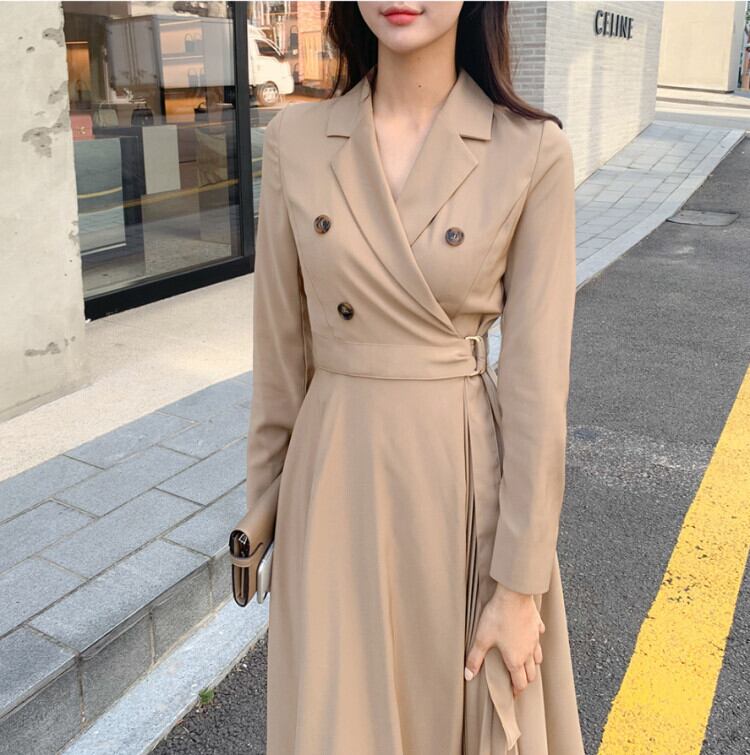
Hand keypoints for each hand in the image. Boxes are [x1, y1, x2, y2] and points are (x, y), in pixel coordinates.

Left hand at [464, 581, 544, 696]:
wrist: (514, 595)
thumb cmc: (497, 616)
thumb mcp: (482, 638)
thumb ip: (475, 658)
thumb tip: (468, 675)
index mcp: (515, 659)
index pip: (520, 682)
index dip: (516, 691)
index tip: (512, 694)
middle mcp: (528, 652)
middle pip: (532, 673)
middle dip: (525, 680)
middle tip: (517, 681)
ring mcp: (535, 638)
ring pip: (538, 657)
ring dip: (532, 663)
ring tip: (525, 662)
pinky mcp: (537, 625)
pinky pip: (538, 636)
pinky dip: (535, 640)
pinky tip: (530, 636)